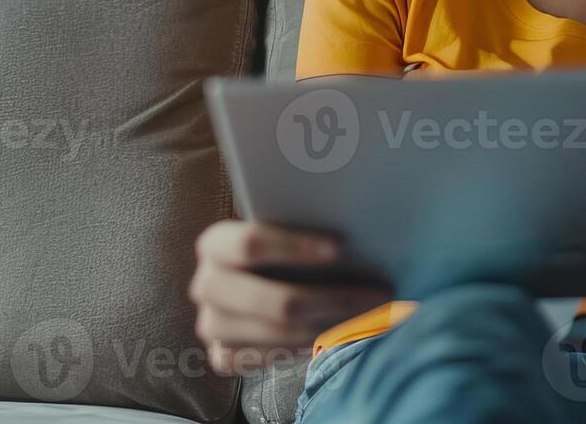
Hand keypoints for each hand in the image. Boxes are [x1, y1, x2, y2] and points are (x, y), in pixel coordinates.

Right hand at [189, 220, 391, 375]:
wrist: (253, 282)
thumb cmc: (278, 250)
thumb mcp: (282, 231)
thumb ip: (302, 226)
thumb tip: (360, 229)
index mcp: (214, 245)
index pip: (250, 244)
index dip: (297, 247)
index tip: (341, 248)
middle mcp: (206, 286)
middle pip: (276, 302)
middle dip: (335, 300)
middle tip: (379, 295)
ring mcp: (212, 325)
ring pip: (281, 334)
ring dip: (333, 326)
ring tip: (372, 316)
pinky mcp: (222, 357)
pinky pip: (272, 359)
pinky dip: (308, 347)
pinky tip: (336, 333)